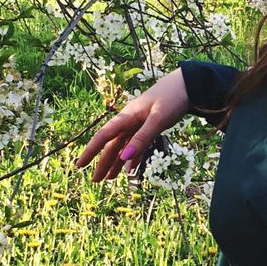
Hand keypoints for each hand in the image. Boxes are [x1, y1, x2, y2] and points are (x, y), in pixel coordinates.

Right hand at [74, 67, 191, 181]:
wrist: (186, 85)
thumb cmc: (172, 98)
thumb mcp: (158, 119)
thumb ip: (142, 138)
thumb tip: (124, 158)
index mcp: (127, 116)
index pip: (104, 135)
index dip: (91, 151)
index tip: (79, 165)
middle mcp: (130, 121)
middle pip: (112, 144)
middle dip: (103, 162)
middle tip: (95, 180)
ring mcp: (139, 124)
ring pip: (123, 146)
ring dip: (116, 162)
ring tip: (108, 178)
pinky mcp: (149, 127)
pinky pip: (137, 145)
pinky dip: (132, 157)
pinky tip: (128, 169)